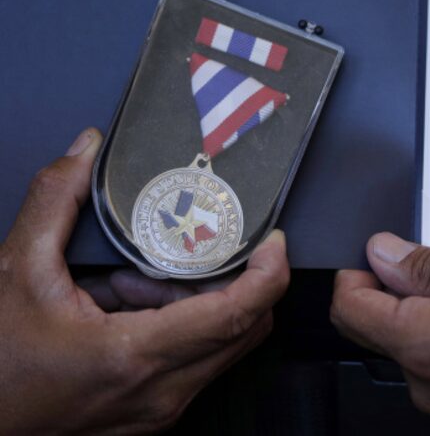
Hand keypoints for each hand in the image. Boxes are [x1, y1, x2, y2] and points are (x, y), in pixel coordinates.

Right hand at [0, 128, 289, 433]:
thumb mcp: (16, 271)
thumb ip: (54, 201)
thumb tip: (87, 150)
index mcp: (133, 356)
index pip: (235, 315)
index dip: (269, 274)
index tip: (273, 241)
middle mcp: (161, 392)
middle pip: (244, 330)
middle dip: (233, 281)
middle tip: (200, 248)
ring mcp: (160, 409)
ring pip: (224, 348)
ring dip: (203, 303)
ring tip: (144, 277)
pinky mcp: (154, 412)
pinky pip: (200, 364)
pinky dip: (187, 326)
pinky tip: (135, 304)